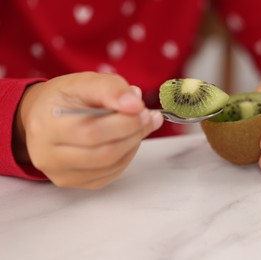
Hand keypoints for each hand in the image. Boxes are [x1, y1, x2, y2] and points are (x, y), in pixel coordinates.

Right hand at [13, 72, 162, 188]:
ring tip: (140, 125)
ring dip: (133, 144)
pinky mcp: (73, 182)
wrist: (42, 116)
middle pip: (104, 152)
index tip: (143, 109)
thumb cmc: (64, 98)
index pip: (93, 132)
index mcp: (47, 126)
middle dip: (134, 133)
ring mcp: (60, 173)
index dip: (125, 122)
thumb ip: (110, 88)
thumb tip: (135, 104)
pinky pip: (109, 174)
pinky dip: (125, 156)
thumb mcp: (83, 82)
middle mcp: (48, 155)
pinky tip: (127, 140)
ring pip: (110, 165)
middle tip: (149, 117)